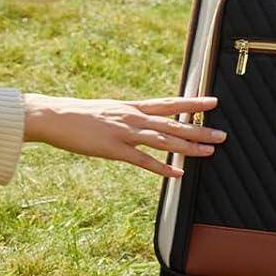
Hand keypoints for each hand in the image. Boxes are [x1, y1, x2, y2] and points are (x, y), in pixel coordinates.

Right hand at [22, 93, 223, 177]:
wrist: (54, 116)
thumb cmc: (78, 115)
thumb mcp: (107, 110)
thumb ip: (126, 115)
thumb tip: (140, 119)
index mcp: (131, 107)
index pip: (169, 103)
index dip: (193, 102)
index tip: (213, 101)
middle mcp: (132, 117)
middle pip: (172, 123)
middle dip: (199, 129)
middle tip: (222, 134)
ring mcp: (124, 132)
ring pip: (163, 140)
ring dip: (188, 147)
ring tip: (209, 151)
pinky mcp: (113, 149)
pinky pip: (142, 160)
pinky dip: (161, 167)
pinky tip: (177, 174)